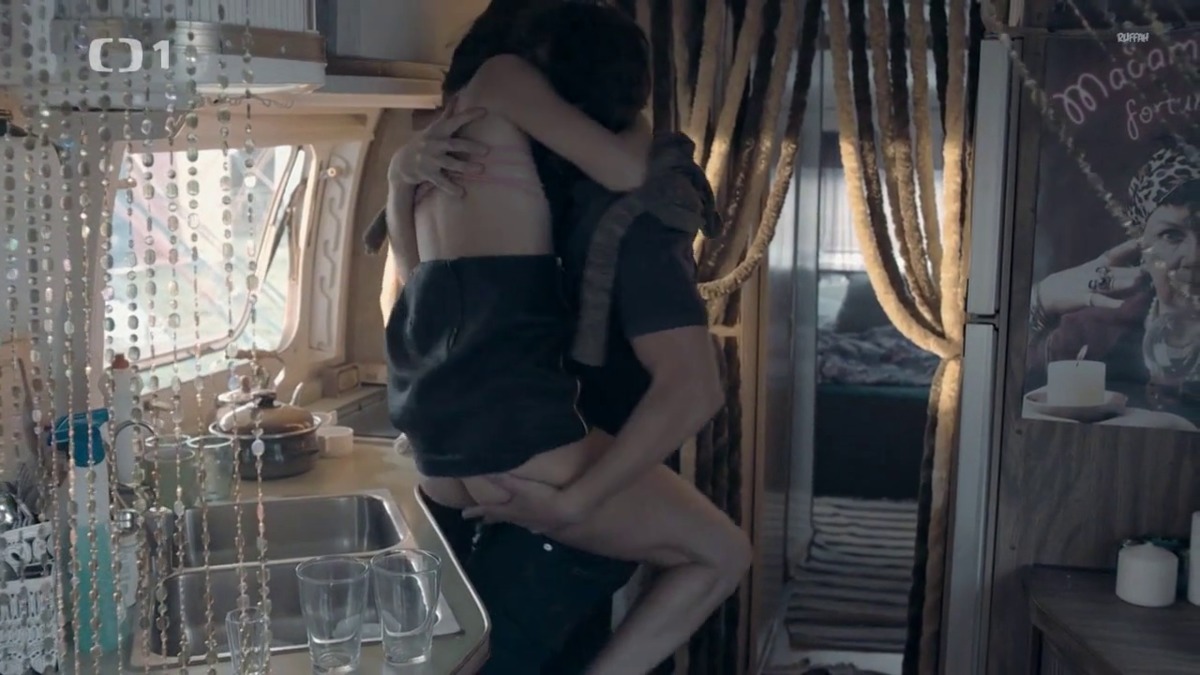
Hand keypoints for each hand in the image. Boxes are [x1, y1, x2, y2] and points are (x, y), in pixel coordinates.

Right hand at [388, 102, 489, 195]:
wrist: (401, 163)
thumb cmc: (422, 143)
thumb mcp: (433, 128)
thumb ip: (447, 115)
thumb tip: (457, 97)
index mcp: (437, 132)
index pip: (454, 120)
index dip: (469, 115)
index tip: (484, 111)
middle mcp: (433, 144)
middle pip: (453, 144)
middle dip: (470, 147)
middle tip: (487, 151)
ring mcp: (430, 160)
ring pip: (450, 164)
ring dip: (465, 167)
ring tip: (480, 169)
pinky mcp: (427, 174)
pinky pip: (441, 181)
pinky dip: (451, 188)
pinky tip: (461, 193)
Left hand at [461, 475, 587, 533]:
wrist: (566, 512)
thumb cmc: (541, 497)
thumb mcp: (520, 485)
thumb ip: (502, 479)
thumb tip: (482, 472)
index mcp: (510, 510)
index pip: (489, 510)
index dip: (476, 511)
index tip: (463, 514)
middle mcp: (518, 518)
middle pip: (501, 517)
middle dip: (490, 517)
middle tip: (480, 521)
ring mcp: (532, 523)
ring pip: (517, 522)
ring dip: (509, 520)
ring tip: (506, 520)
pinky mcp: (545, 524)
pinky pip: (533, 525)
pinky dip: (530, 524)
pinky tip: (533, 527)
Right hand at [1036, 239, 1148, 314]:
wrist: (1046, 292)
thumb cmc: (1072, 283)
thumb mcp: (1089, 272)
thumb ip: (1108, 272)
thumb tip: (1135, 272)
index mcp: (1095, 265)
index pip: (1114, 253)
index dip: (1129, 247)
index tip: (1145, 241)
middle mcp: (1093, 273)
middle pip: (1115, 270)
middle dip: (1132, 268)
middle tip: (1151, 266)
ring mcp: (1087, 286)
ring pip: (1108, 283)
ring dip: (1123, 282)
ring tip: (1138, 280)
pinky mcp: (1081, 299)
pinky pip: (1097, 300)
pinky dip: (1109, 303)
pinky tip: (1120, 305)